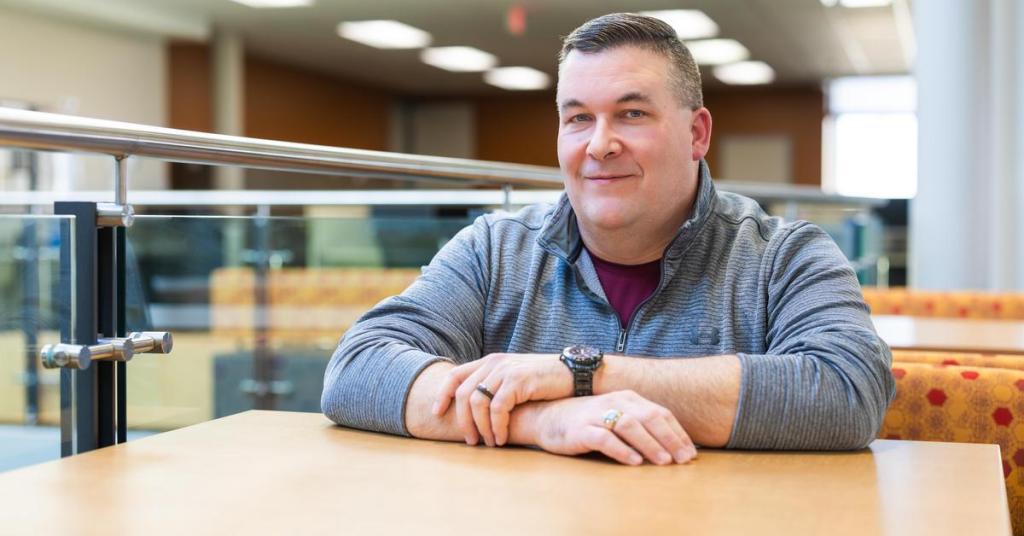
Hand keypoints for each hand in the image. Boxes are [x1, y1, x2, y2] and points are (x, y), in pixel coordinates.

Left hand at [432, 353, 571, 446]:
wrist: (574, 374)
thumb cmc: (546, 382)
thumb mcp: (515, 380)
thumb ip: (495, 387)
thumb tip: (474, 410)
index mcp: (490, 362)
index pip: (454, 375)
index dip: (442, 395)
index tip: (437, 414)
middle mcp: (494, 363)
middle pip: (463, 394)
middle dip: (462, 421)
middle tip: (471, 441)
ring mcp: (506, 370)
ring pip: (477, 402)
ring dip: (480, 427)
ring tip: (489, 443)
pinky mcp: (519, 381)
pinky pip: (497, 408)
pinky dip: (496, 427)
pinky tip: (501, 438)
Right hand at [533, 390, 696, 465]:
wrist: (547, 417)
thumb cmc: (587, 421)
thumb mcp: (616, 416)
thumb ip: (640, 424)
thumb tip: (672, 446)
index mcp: (627, 398)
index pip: (659, 413)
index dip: (677, 432)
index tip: (691, 452)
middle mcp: (614, 402)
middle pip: (648, 417)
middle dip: (670, 439)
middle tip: (684, 459)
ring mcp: (597, 414)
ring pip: (629, 426)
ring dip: (650, 444)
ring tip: (664, 461)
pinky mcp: (581, 429)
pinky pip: (604, 438)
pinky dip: (621, 449)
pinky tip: (634, 461)